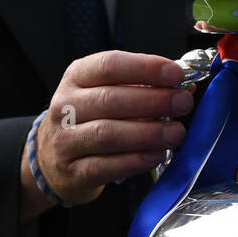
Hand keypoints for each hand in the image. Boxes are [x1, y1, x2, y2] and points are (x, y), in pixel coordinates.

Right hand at [20, 51, 192, 219]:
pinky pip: (107, 165)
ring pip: (108, 134)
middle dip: (154, 100)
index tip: (176, 75)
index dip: (145, 68)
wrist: (52, 160)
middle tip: (183, 104)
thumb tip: (186, 87)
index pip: (109, 65)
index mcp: (76, 77)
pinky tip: (158, 154)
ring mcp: (65, 140)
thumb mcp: (106, 94)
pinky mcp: (73, 171)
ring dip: (149, 132)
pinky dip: (137, 160)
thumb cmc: (88, 121)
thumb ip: (143, 88)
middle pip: (111, 99)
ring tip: (176, 133)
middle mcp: (65, 106)